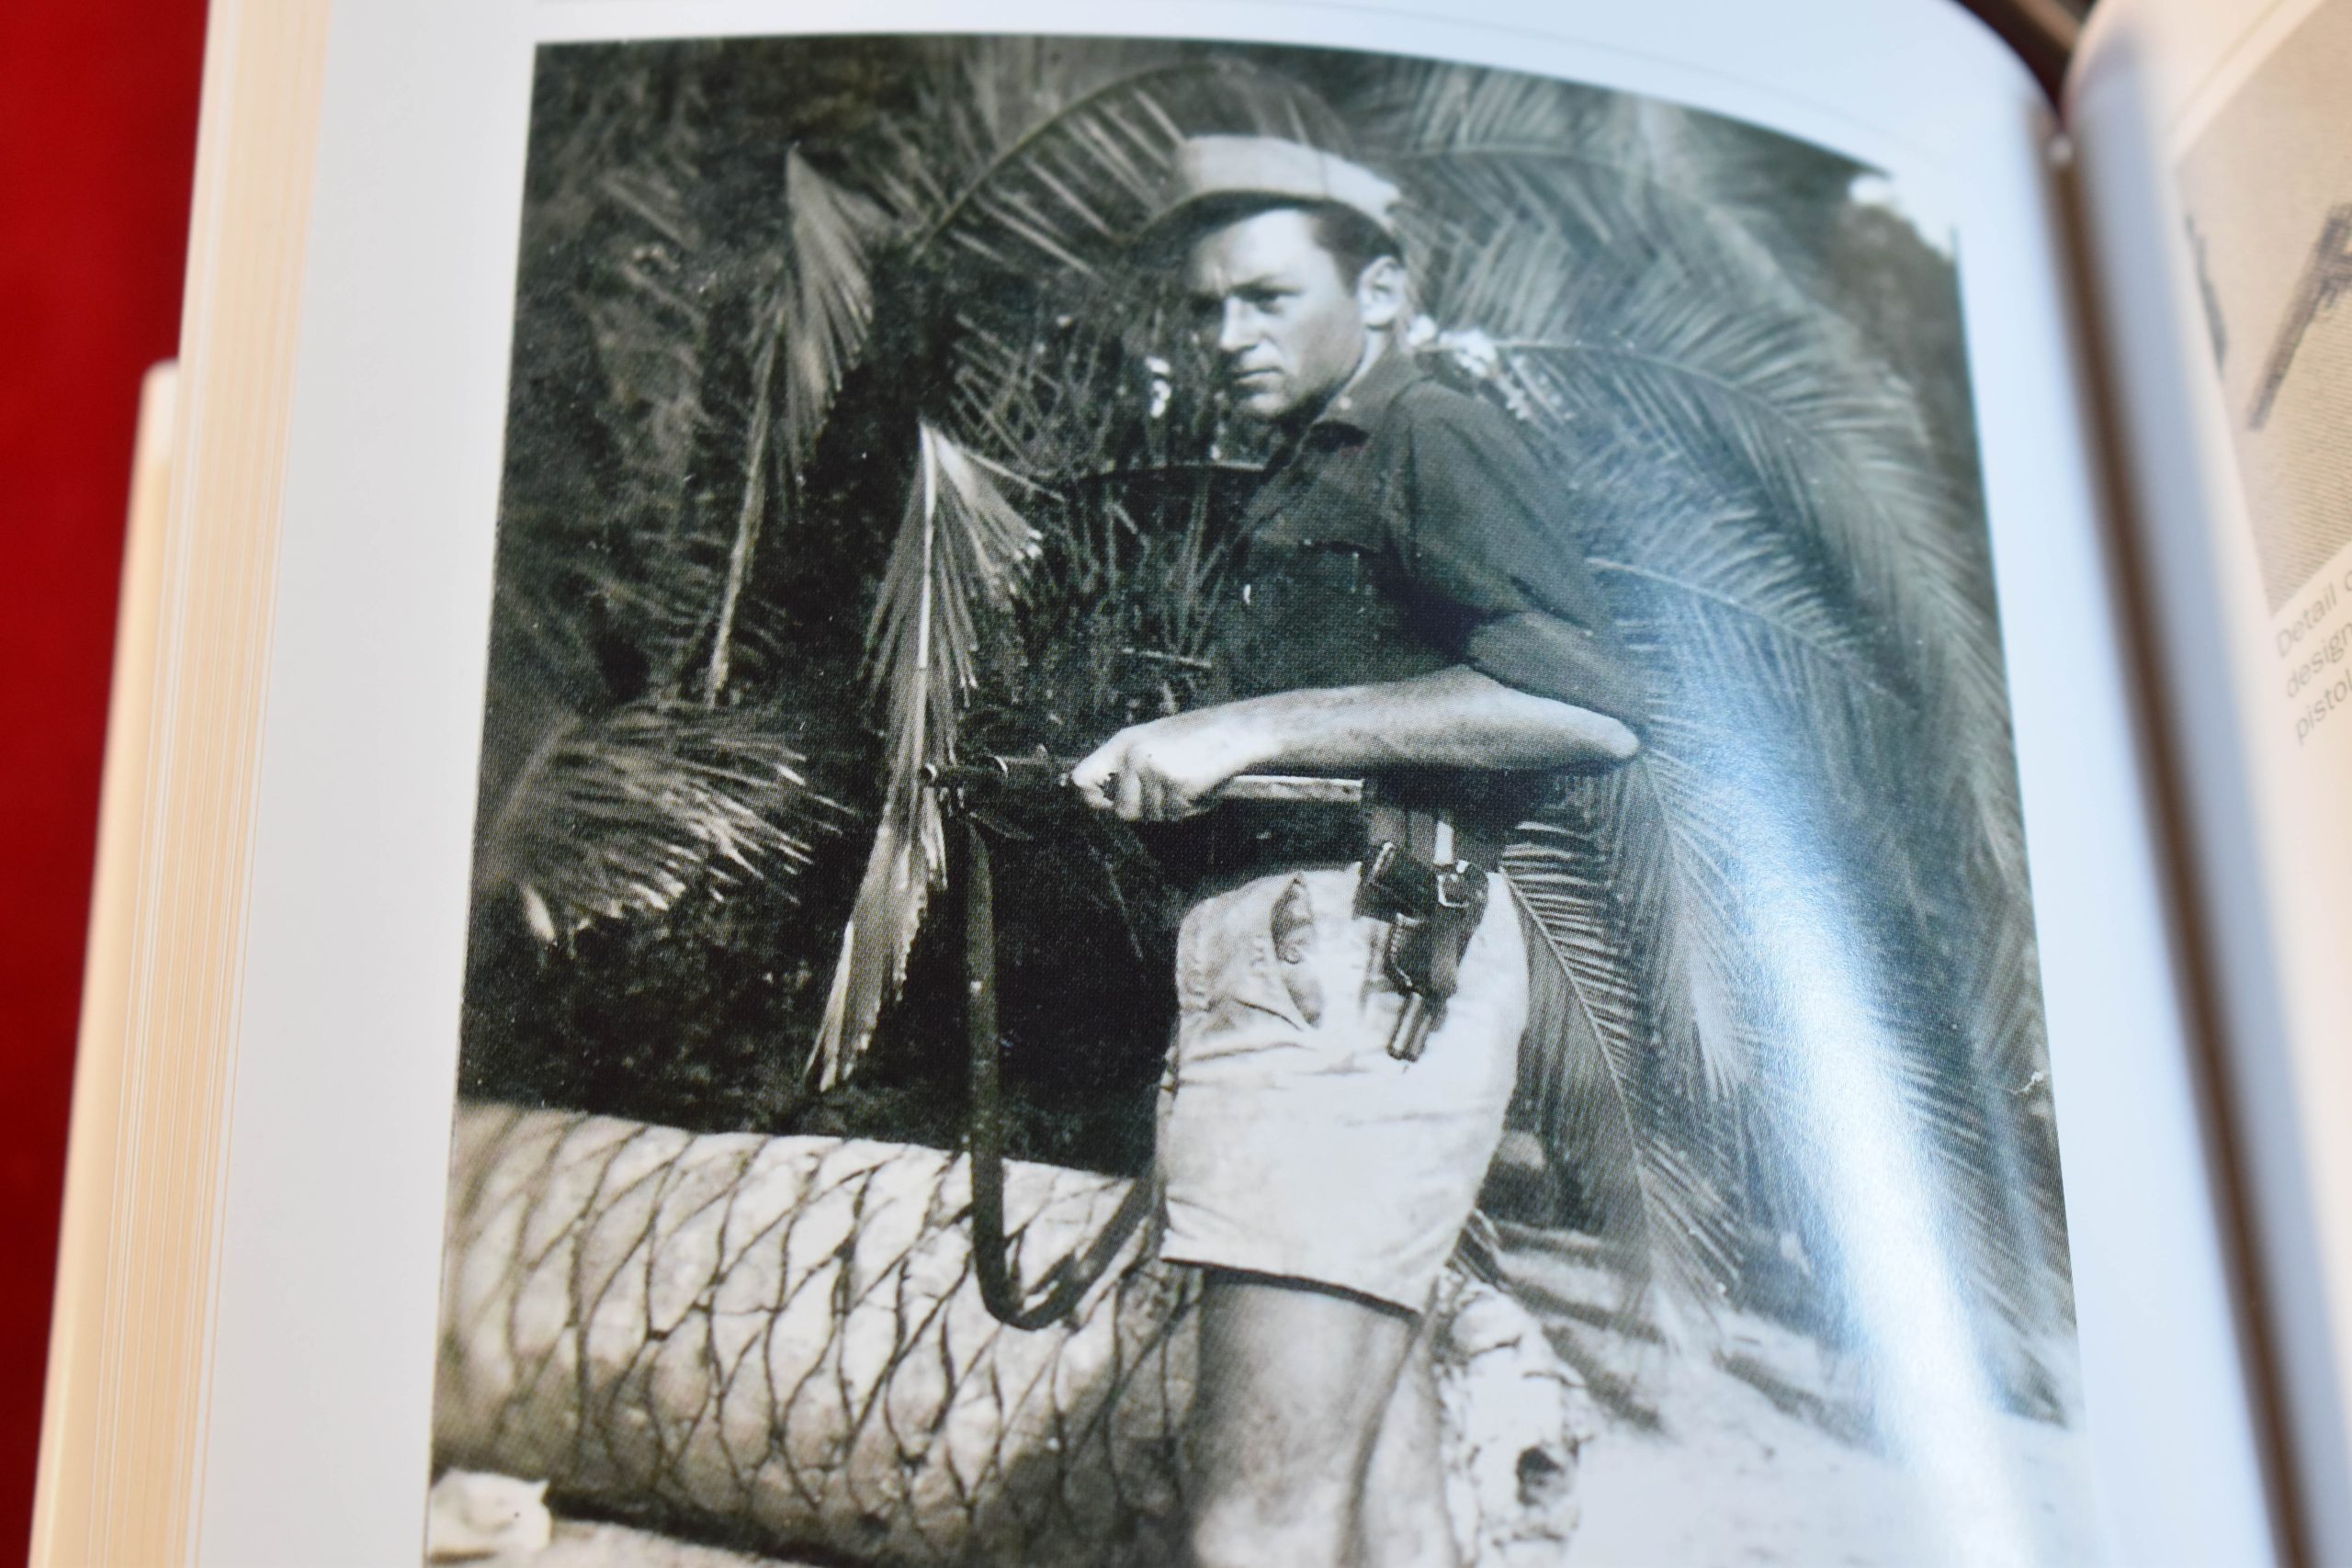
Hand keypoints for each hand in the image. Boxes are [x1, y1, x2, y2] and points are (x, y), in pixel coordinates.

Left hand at [1070, 708, 1271, 821]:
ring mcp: (1154, 770)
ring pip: (1154, 816)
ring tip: (1191, 779)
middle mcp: (1134, 756)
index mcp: (1123, 743)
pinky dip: (1193, 808)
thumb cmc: (1197, 740)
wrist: (1236, 730)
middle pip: (1123, 812)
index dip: (1090, 799)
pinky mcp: (1177, 784)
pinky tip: (1204, 786)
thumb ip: (1126, 766)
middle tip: (1171, 790)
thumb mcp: (1152, 742)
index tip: (1105, 806)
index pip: (1082, 779)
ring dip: (1174, 808)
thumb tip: (1097, 799)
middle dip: (1147, 811)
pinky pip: (1178, 815)